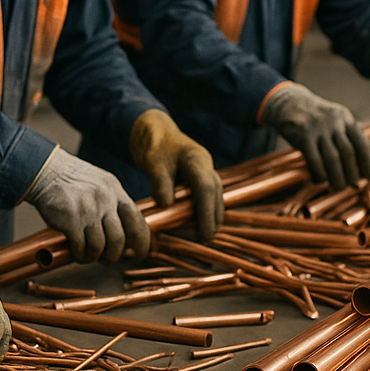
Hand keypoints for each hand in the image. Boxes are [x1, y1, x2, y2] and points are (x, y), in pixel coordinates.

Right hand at [24, 147, 150, 262]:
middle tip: (107, 258)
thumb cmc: (71, 181)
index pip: (137, 219)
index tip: (140, 253)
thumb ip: (114, 203)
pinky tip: (76, 252)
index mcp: (115, 190)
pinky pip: (81, 247)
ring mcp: (88, 210)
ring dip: (94, 257)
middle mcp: (104, 199)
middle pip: (120, 238)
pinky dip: (80, 255)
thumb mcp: (100, 184)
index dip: (142, 240)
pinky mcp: (71, 220)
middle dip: (114, 255)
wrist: (45, 171)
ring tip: (87, 254)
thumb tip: (126, 232)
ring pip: (100, 246)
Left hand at [129, 108, 223, 239]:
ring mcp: (205, 170)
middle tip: (205, 239)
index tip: (204, 233)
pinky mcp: (200, 177)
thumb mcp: (152, 162)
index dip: (207, 213)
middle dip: (213, 218)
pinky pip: (208, 196)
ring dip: (212, 215)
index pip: (206, 189)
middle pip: (216, 195)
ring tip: (203, 235)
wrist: (154, 131)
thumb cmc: (153, 145)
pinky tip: (198, 223)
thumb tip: (167, 205)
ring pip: (215, 196)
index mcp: (196, 159)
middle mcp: (206, 165)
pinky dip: (205, 209)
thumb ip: (160, 182)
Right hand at [260, 83, 369, 189]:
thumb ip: (350, 136)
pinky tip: (321, 180)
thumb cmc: (316, 118)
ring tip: (338, 187)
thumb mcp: (336, 119)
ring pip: (332, 158)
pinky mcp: (302, 135)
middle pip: (348, 152)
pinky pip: (314, 159)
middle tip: (353, 185)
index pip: (362, 143)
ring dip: (337, 177)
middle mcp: (333, 122)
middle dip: (352, 172)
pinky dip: (320, 173)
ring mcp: (317, 128)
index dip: (368, 162)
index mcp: (345, 118)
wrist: (288, 103)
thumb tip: (365, 162)